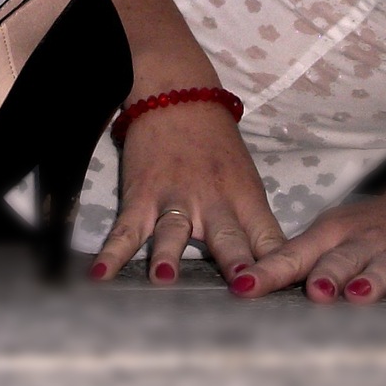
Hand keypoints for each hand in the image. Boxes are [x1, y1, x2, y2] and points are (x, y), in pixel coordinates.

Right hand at [90, 101, 287, 286]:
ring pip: (173, 232)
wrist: (180, 96)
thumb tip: (269, 268)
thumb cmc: (218, 146)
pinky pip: (126, 230)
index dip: (277, 266)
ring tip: (164, 278)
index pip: (268, 239)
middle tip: (241, 286)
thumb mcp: (246, 182)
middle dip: (235, 262)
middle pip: (228, 238)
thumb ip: (253, 225)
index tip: (286, 288)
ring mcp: (175, 199)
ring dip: (169, 254)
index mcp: (246, 200)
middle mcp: (214, 203)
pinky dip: (112, 254)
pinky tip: (100, 275)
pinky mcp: (142, 196)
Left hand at [238, 180, 385, 303]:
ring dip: (373, 279)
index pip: (295, 256)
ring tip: (360, 294)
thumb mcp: (334, 236)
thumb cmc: (372, 230)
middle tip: (315, 292)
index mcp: (332, 235)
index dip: (270, 272)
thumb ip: (298, 263)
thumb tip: (247, 288)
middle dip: (328, 275)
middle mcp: (365, 240)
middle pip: (343, 258)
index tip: (244, 287)